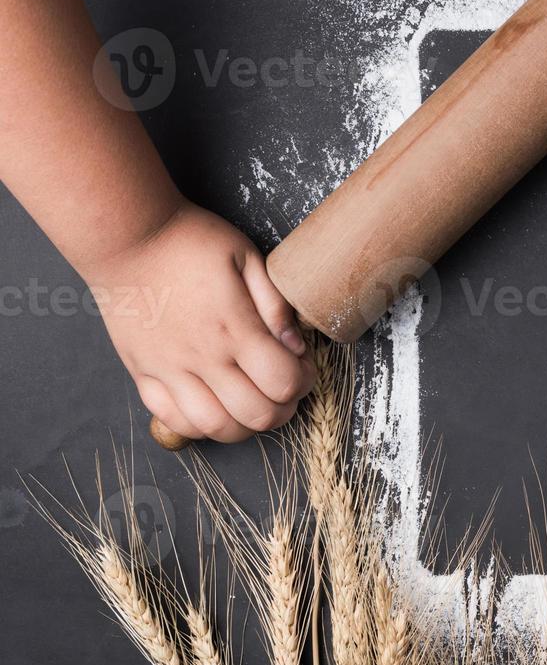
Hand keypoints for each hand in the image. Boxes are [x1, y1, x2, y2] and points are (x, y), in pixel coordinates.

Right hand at [85, 203, 315, 442]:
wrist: (125, 237)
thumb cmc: (189, 241)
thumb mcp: (246, 257)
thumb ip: (275, 304)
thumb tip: (296, 346)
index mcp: (233, 327)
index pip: (283, 382)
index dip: (304, 381)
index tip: (304, 367)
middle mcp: (201, 356)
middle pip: (256, 415)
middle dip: (283, 409)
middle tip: (284, 389)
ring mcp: (168, 369)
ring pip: (215, 427)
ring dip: (244, 425)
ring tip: (252, 403)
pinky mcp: (143, 373)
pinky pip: (173, 420)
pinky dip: (201, 425)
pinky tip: (215, 405)